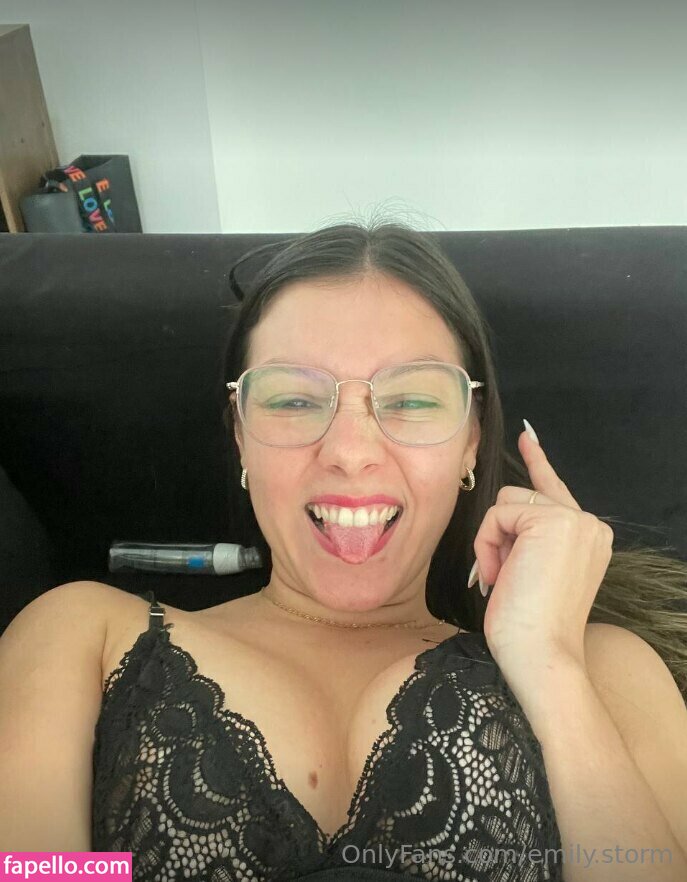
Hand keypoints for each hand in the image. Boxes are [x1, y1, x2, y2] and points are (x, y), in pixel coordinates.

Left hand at [473, 424, 613, 676]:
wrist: (542, 655)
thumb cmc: (530, 627)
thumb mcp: (531, 572)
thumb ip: (528, 539)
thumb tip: (504, 514)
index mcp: (589, 537)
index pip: (555, 490)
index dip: (537, 462)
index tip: (526, 436)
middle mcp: (590, 524)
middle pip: (519, 498)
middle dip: (499, 535)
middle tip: (501, 577)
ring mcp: (575, 519)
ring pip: (506, 503)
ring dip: (491, 541)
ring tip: (501, 578)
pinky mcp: (553, 520)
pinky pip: (497, 514)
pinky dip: (486, 544)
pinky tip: (498, 574)